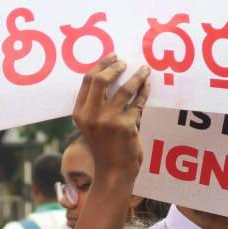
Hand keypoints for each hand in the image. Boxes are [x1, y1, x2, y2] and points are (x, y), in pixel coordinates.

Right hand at [71, 55, 150, 182]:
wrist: (113, 171)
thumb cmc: (105, 147)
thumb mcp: (92, 125)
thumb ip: (96, 105)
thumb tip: (110, 74)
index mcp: (79, 113)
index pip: (88, 81)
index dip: (101, 65)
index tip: (113, 57)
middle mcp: (91, 116)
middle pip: (100, 80)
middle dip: (114, 67)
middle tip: (124, 62)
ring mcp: (108, 120)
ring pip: (124, 89)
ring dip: (137, 77)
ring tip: (145, 70)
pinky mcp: (126, 125)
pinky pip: (138, 103)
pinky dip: (144, 92)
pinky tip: (148, 85)